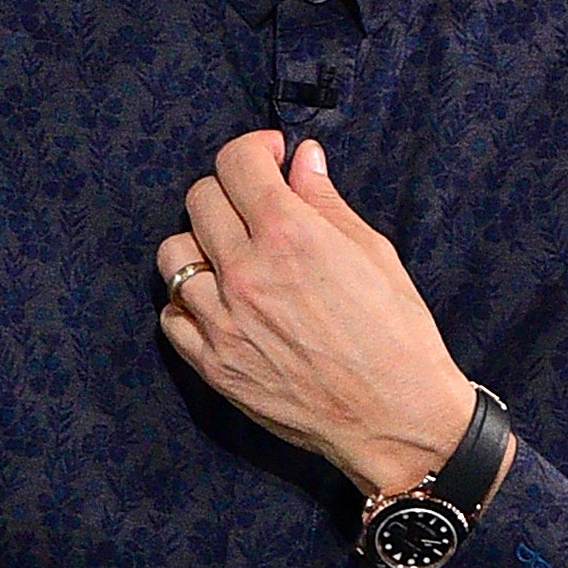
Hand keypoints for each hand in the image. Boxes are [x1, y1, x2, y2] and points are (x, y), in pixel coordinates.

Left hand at [156, 131, 487, 497]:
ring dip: (201, 245)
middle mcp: (247, 273)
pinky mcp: (214, 365)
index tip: (270, 158)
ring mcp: (223, 322)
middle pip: (199, 200)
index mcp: (290, 236)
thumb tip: (302, 159)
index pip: (236, 163)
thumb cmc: (397, 336)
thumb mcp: (374, 254)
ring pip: (174, 255)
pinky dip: (188, 303)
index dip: (254, 149)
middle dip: (229, 191)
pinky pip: (171, 316)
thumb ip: (326, 202)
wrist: (396, 419)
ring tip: (232, 257)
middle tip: (255, 207)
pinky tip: (220, 305)